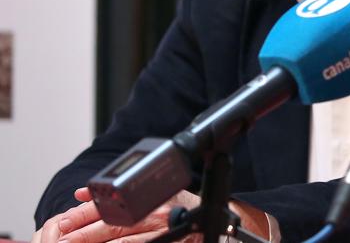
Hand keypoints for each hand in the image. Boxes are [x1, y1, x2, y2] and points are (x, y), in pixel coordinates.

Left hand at [38, 187, 202, 242]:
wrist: (207, 224)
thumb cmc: (178, 206)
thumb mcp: (152, 192)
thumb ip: (115, 193)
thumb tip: (81, 193)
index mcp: (149, 196)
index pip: (112, 205)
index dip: (84, 214)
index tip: (63, 223)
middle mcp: (157, 215)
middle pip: (112, 225)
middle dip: (83, 235)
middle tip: (62, 241)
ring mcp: (162, 234)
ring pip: (122, 242)